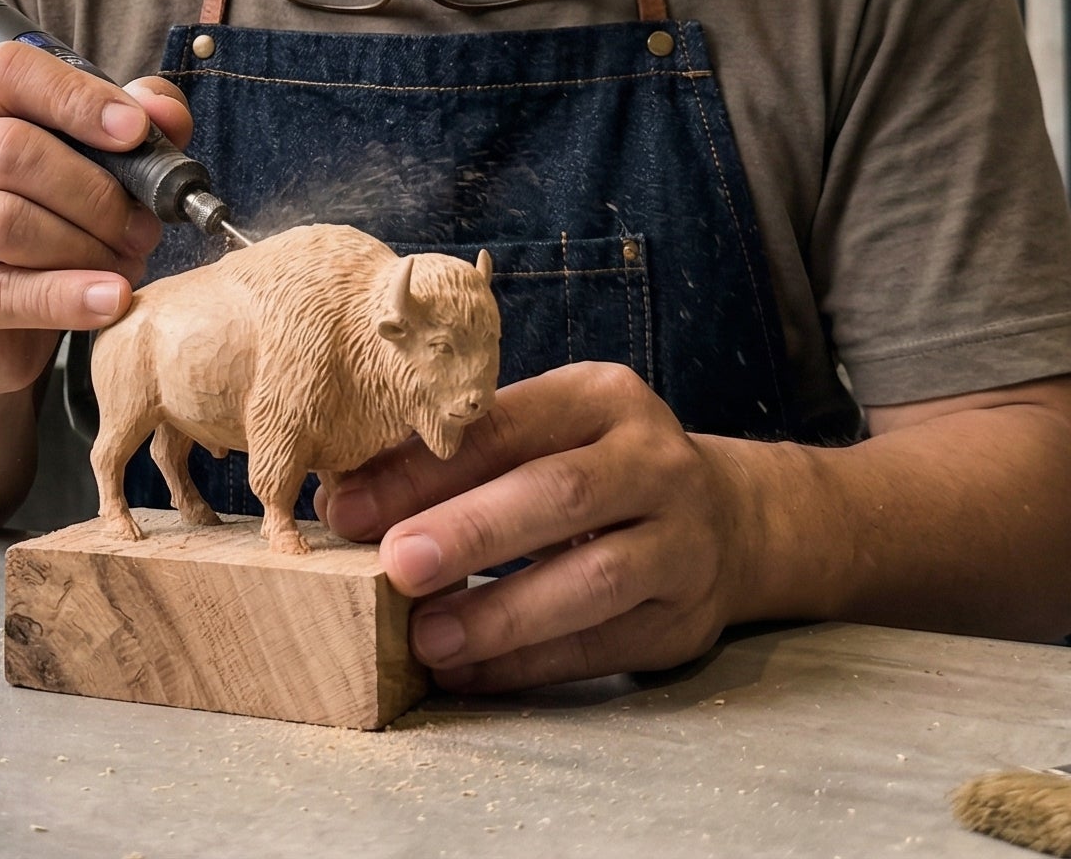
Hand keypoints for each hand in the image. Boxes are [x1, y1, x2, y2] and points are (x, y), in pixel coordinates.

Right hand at [0, 42, 191, 394]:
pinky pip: (4, 292)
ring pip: (8, 221)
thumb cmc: (27, 228)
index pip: (8, 72)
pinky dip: (70, 297)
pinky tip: (112, 298)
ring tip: (125, 263)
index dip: (78, 98)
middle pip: (13, 150)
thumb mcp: (77, 165)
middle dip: (96, 191)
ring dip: (86, 245)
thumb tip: (163, 111)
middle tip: (141, 225)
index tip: (135, 132)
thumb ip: (125, 128)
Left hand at [317, 361, 760, 690]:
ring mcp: (682, 543)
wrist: (726, 520)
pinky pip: (601, 648)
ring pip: (592, 579)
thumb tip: (344, 499)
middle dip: (470, 532)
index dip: (424, 468)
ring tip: (426, 639)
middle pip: (560, 494)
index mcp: (603, 398)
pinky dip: (527, 665)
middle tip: (396, 566)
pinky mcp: (684, 619)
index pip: (506, 426)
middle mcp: (654, 462)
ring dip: (501, 613)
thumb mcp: (544, 435)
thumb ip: (460, 457)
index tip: (349, 508)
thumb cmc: (594, 469)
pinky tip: (466, 674)